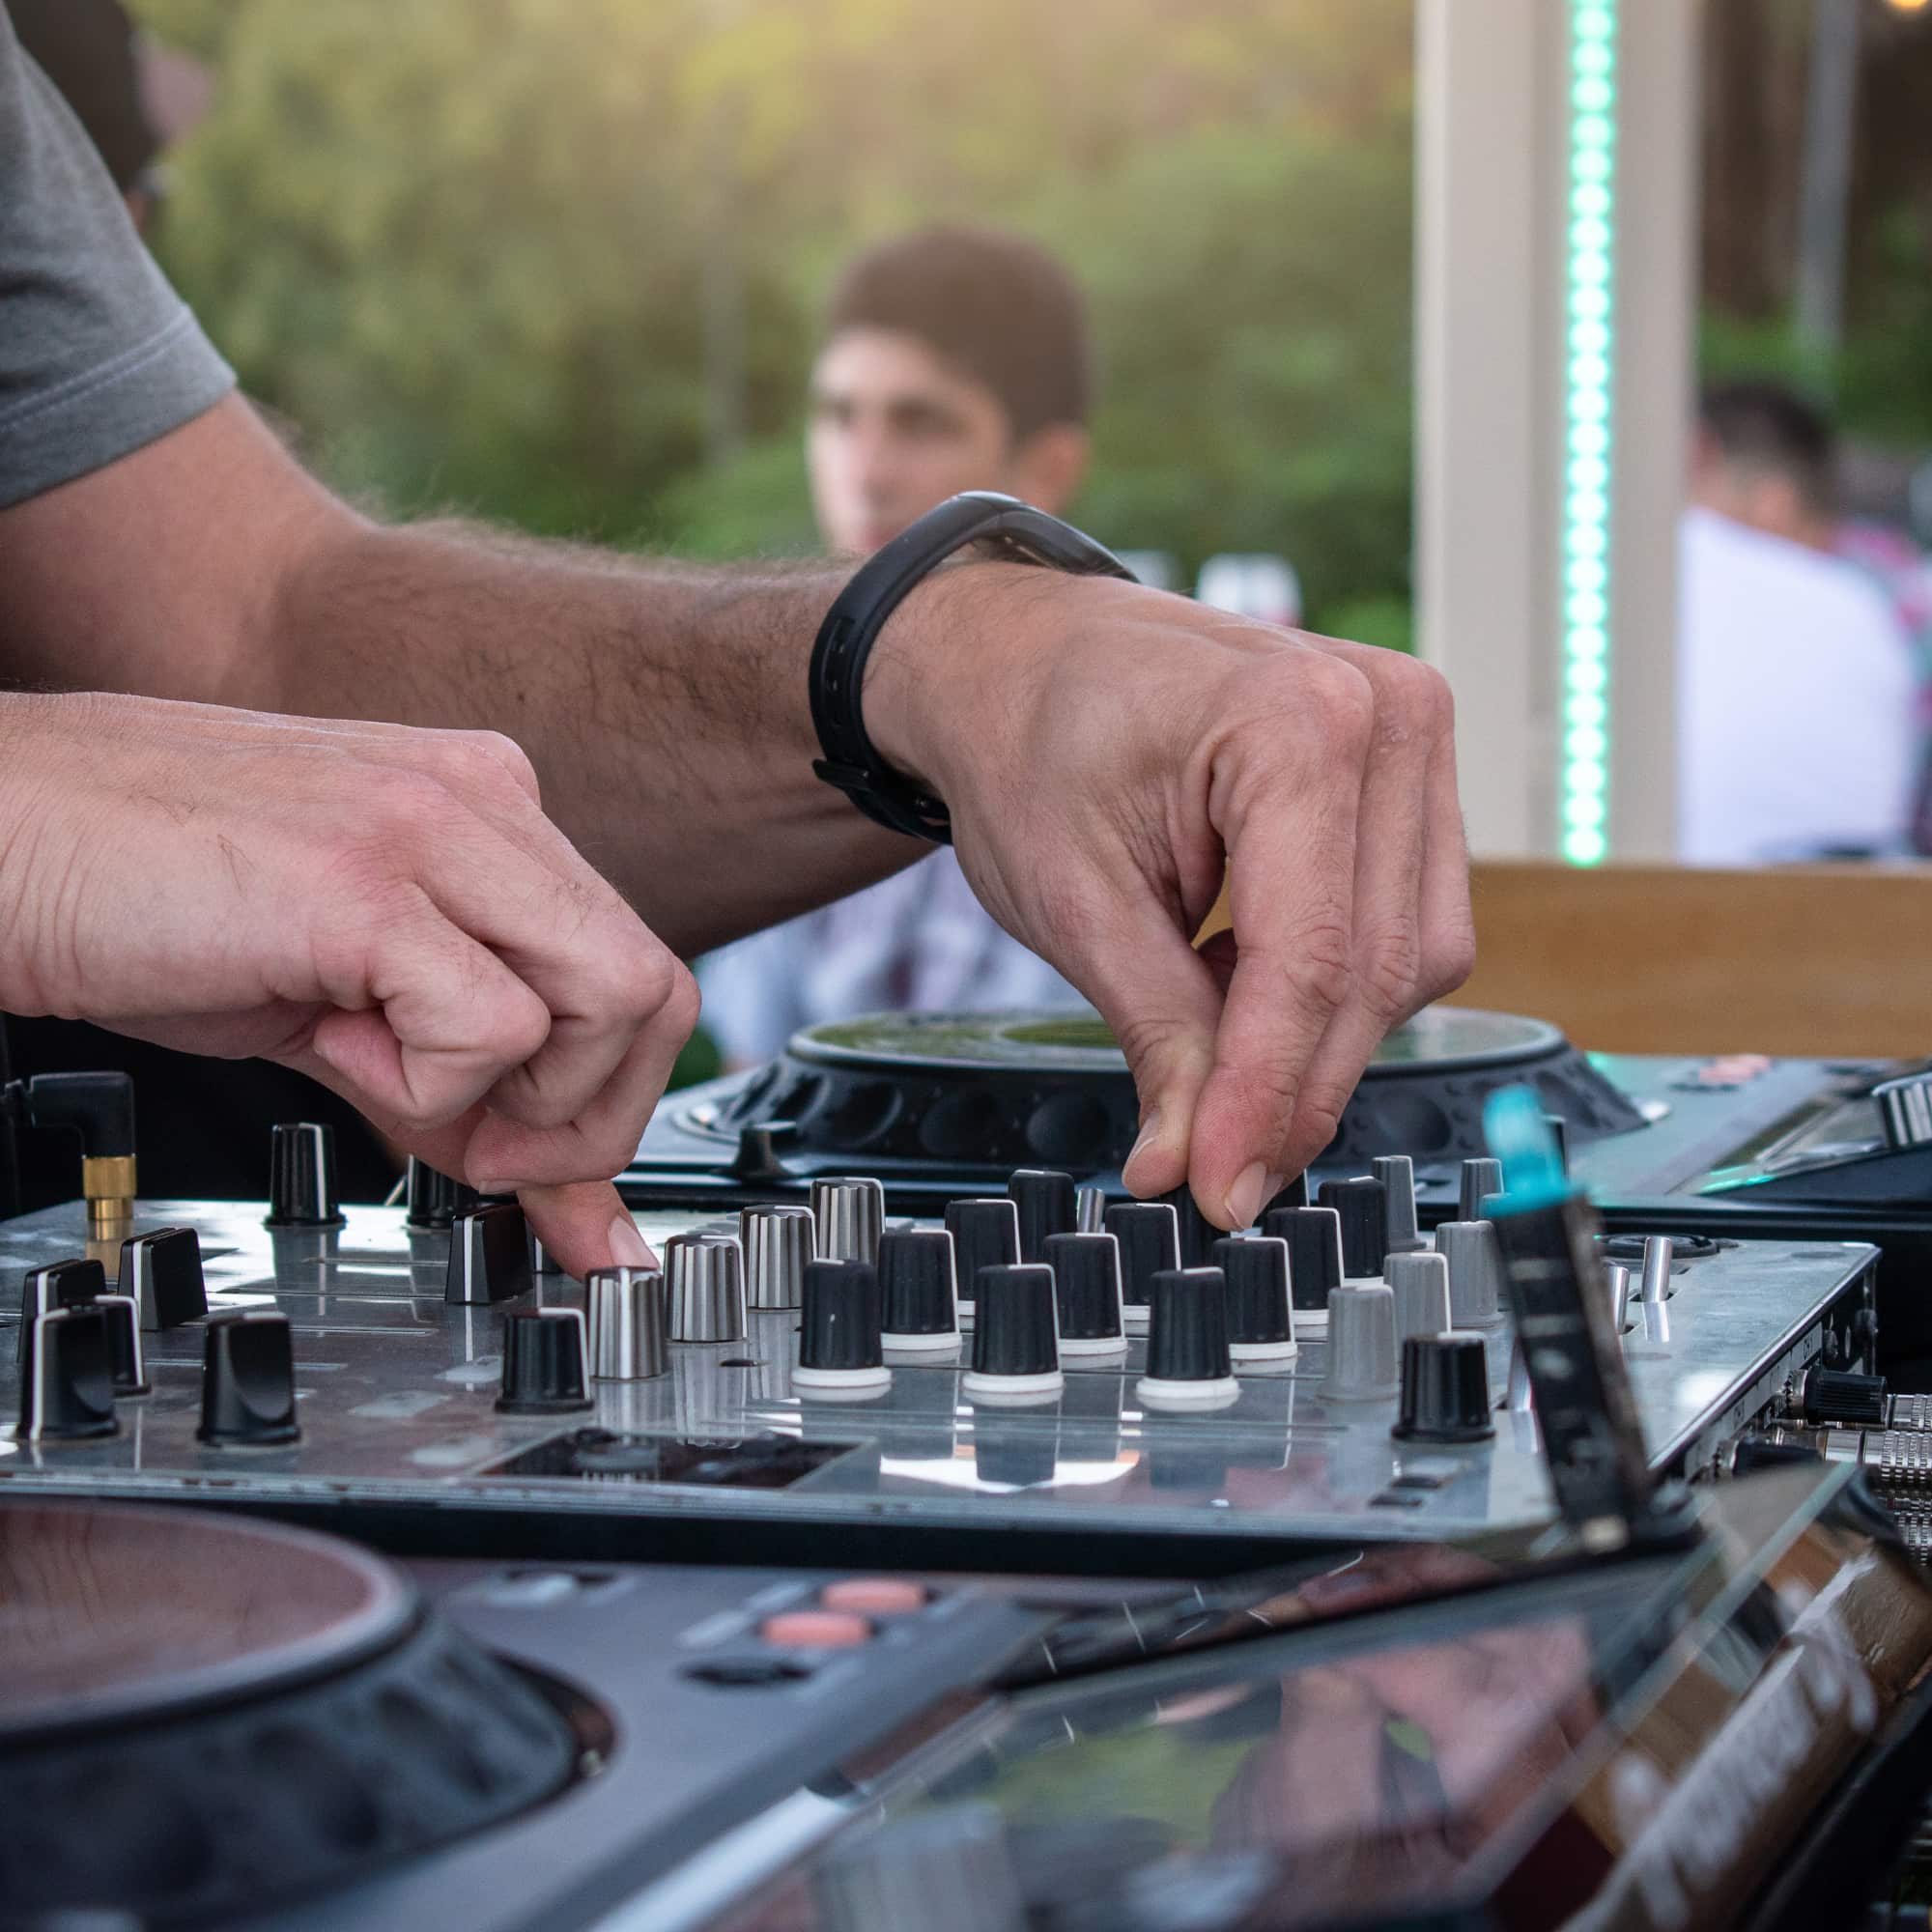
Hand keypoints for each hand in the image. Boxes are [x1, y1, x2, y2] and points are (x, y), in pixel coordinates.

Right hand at [0, 692, 695, 1272]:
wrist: (2, 839)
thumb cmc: (151, 904)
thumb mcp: (351, 1012)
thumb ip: (473, 1097)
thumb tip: (577, 1212)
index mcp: (489, 810)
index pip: (636, 969)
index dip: (607, 1093)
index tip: (537, 1160)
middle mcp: (481, 803)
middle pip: (654, 991)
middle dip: (590, 1114)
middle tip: (483, 1149)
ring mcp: (431, 831)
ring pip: (612, 1000)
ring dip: (519, 1098)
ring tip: (395, 1084)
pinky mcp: (365, 885)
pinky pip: (491, 1030)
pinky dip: (427, 1089)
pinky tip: (334, 1047)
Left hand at [869, 569, 1473, 1228]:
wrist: (1025, 656)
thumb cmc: (1030, 743)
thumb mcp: (1071, 901)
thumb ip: (1156, 1034)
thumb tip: (1194, 1164)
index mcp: (1294, 721)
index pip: (1312, 959)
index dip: (1267, 1095)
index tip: (1220, 1191)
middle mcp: (1385, 714)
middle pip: (1378, 970)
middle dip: (1295, 1088)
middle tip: (1216, 1175)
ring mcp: (1412, 733)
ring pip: (1414, 958)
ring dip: (1316, 1032)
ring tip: (1201, 1016)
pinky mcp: (1411, 770)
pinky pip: (1410, 921)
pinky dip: (1331, 980)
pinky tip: (1241, 971)